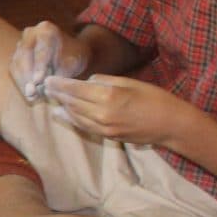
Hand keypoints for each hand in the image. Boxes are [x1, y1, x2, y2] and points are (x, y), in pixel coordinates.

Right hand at [7, 21, 88, 100]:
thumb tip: (46, 86)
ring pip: (17, 64)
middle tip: (32, 93)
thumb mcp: (73, 63)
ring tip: (31, 97)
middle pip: (25, 56)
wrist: (68, 52)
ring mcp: (21, 44)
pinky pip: (14, 70)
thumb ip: (61, 73)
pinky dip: (20, 83)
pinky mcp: (16, 55)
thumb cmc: (73, 56)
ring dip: (23, 82)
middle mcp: (30, 34)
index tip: (38, 81)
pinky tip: (28, 95)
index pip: (41, 50)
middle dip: (28, 77)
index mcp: (46, 30)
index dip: (39, 66)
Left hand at [42, 74, 195, 147]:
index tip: (48, 80)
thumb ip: (104, 81)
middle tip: (45, 87)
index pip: (75, 89)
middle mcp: (103, 113)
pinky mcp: (108, 137)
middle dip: (57, 95)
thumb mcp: (130, 82)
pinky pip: (85, 127)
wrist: (171, 124)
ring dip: (63, 107)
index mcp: (109, 96)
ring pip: (76, 117)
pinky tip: (65, 113)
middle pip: (72, 103)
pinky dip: (73, 119)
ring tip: (52, 99)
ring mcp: (105, 128)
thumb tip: (86, 82)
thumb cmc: (154, 98)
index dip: (60, 84)